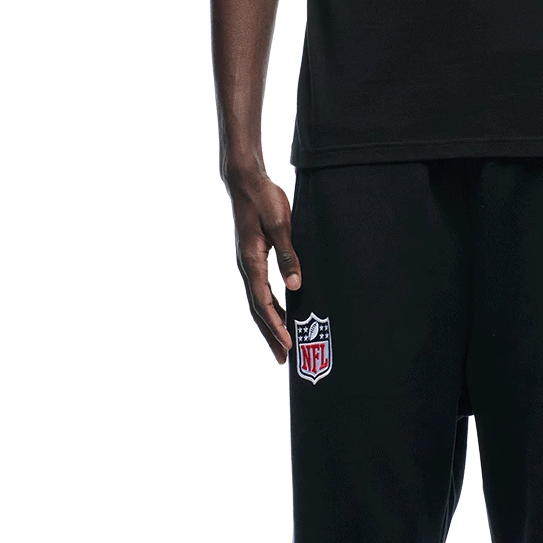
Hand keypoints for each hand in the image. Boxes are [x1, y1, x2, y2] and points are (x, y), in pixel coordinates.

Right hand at [227, 164, 301, 364]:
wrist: (247, 183)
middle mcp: (247, 268)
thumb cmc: (265, 201)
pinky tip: (280, 315)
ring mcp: (248, 265)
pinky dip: (270, 308)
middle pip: (258, 309)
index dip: (276, 325)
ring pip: (258, 302)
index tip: (288, 343)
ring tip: (282, 345)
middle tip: (283, 359)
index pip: (264, 302)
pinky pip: (260, 291)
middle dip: (271, 334)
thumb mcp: (281, 226)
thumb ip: (288, 256)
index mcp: (252, 262)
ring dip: (270, 324)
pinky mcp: (253, 260)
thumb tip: (295, 286)